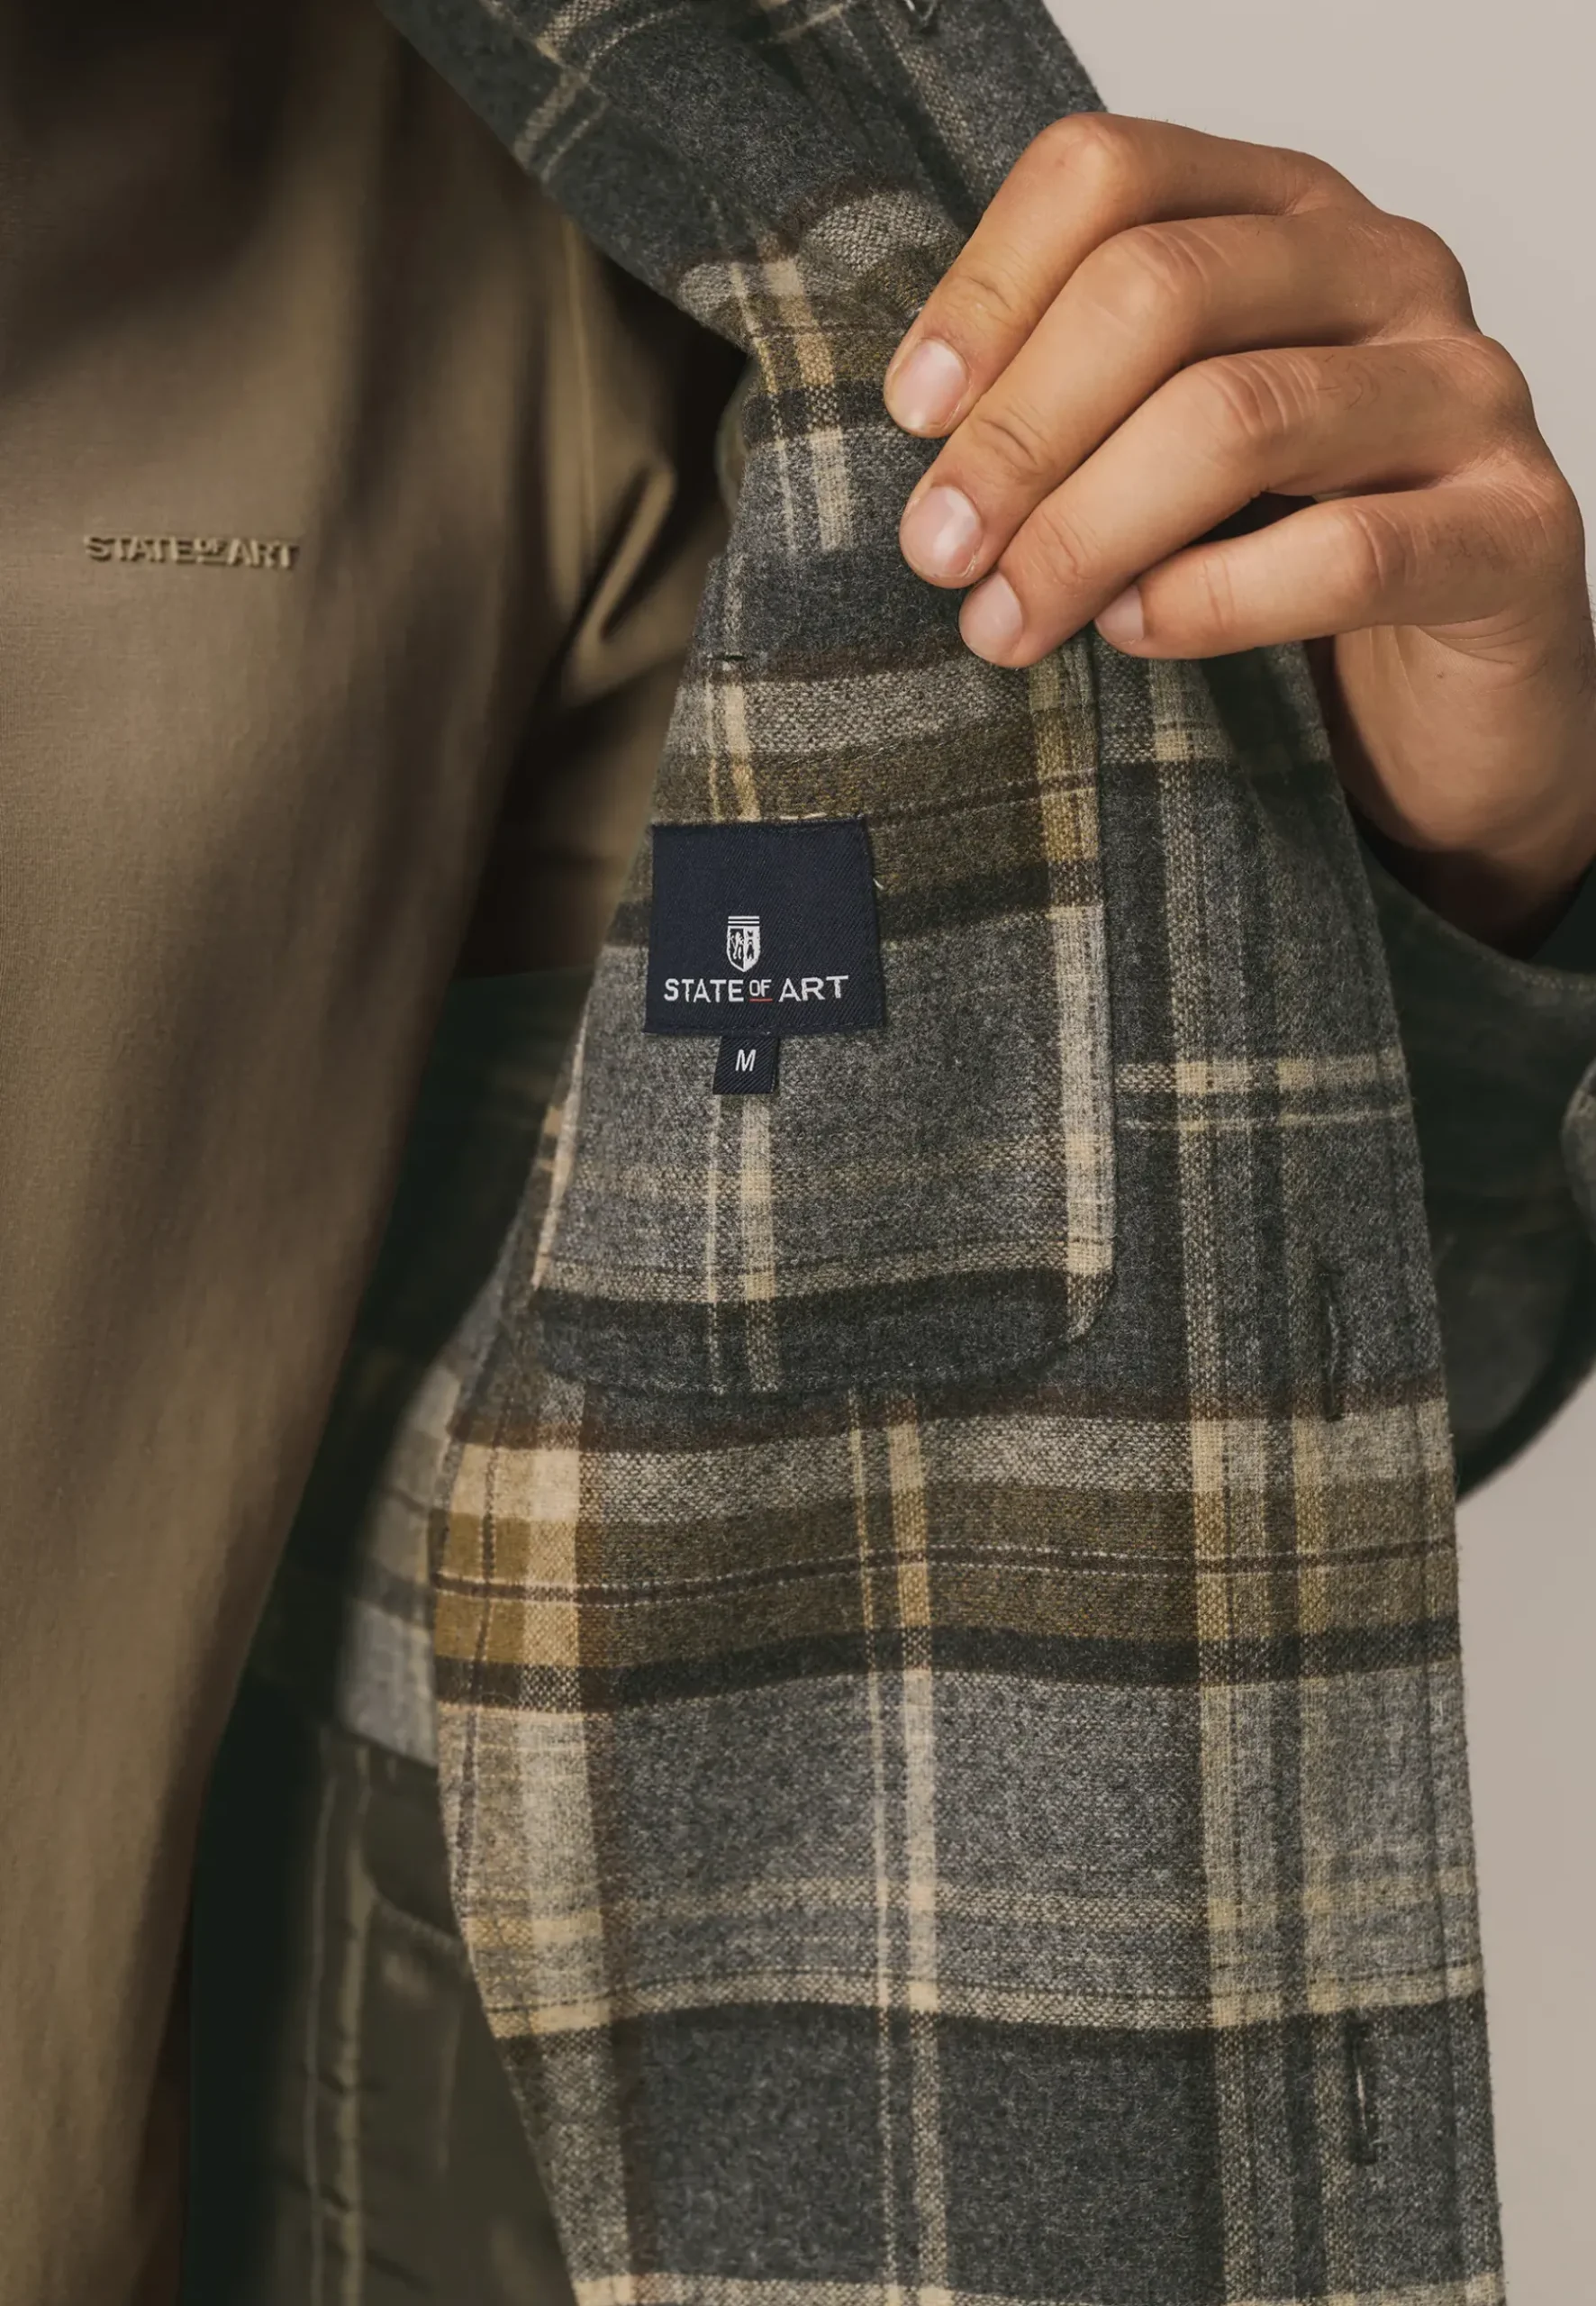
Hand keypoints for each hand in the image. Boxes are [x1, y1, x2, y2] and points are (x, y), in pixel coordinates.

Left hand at [884, 116, 1595, 948]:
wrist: (1450, 715)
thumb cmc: (1285, 571)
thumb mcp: (1162, 460)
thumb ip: (1076, 413)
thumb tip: (919, 449)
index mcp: (1283, 218)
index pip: (1112, 174)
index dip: (989, 289)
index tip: (910, 415)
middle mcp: (1384, 272)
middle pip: (1163, 287)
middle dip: (1021, 431)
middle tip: (935, 551)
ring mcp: (1463, 392)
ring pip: (1239, 415)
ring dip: (1086, 530)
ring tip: (1004, 622)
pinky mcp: (1514, 531)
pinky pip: (1346, 552)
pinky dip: (1213, 600)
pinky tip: (1135, 635)